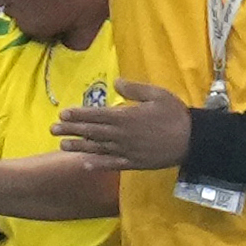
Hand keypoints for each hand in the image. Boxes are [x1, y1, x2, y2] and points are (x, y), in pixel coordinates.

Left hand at [55, 78, 192, 171]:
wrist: (193, 140)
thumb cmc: (175, 114)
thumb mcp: (157, 94)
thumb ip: (135, 89)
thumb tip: (116, 81)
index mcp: (126, 117)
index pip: (97, 115)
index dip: (79, 115)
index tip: (63, 113)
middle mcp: (122, 135)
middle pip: (92, 132)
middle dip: (71, 130)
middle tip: (53, 128)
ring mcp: (127, 150)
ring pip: (98, 149)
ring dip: (79, 147)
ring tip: (62, 145)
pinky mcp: (134, 163)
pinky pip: (112, 164)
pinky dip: (97, 164)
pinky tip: (84, 164)